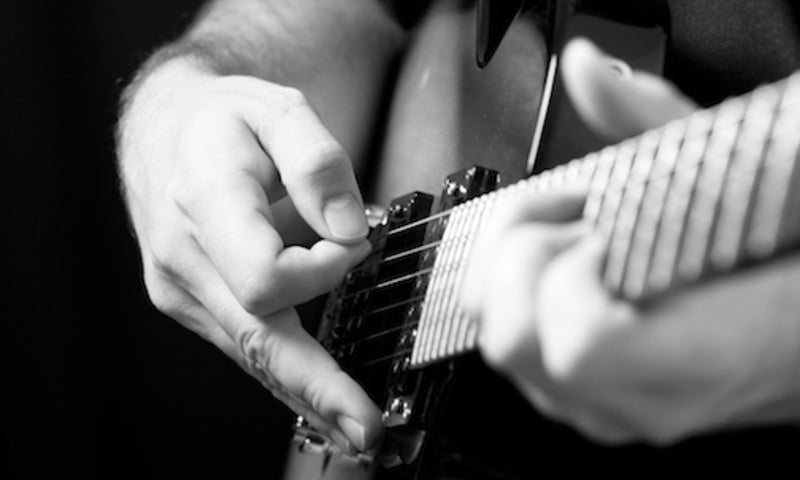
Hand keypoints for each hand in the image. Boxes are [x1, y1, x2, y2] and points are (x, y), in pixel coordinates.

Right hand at [118, 58, 379, 452]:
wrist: (163, 131)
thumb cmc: (222, 120)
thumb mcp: (277, 108)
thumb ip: (317, 162)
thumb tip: (348, 229)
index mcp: (205, 202)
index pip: (265, 275)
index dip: (322, 270)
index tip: (356, 240)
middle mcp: (185, 258)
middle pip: (257, 337)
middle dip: (316, 385)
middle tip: (364, 427)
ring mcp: (183, 288)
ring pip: (251, 352)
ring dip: (304, 390)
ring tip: (353, 424)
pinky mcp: (192, 302)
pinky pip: (245, 343)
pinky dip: (284, 370)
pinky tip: (316, 397)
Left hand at [462, 38, 799, 443]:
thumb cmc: (791, 257)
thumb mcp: (744, 179)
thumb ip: (654, 124)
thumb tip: (588, 72)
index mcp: (707, 355)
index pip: (580, 345)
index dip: (574, 272)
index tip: (607, 229)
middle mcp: (646, 400)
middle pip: (513, 341)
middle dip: (528, 256)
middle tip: (580, 217)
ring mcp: (611, 410)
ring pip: (502, 345)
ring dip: (517, 270)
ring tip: (574, 235)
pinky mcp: (589, 402)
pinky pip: (514, 351)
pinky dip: (518, 293)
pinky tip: (565, 263)